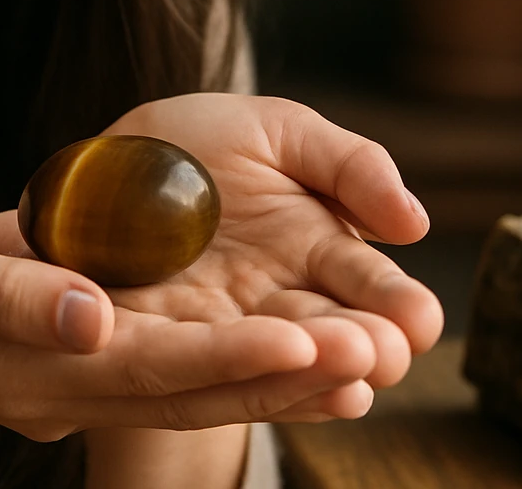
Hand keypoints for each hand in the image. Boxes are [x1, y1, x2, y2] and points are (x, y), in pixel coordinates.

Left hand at [0, 94, 443, 421]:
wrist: (102, 160)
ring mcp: (226, 330)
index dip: (396, 304)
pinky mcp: (163, 345)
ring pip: (280, 363)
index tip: (419, 320)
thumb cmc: (200, 141)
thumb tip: (416, 224)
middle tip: (384, 352)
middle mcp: (283, 300)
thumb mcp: (279, 132)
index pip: (370, 285)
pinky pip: (204, 373)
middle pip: (334, 333)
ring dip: (313, 373)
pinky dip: (241, 384)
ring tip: (343, 374)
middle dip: (364, 347)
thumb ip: (351, 166)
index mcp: (320, 247)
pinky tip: (278, 390)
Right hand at [0, 189, 377, 441]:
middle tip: (373, 354)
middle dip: (284, 379)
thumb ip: (7, 292)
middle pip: (191, 394)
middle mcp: (69, 388)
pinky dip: (242, 369)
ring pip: (195, 394)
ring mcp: (80, 385)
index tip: (304, 343)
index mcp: (33, 365)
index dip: (229, 360)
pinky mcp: (89, 365)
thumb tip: (93, 316)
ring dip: (280, 383)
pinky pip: (179, 374)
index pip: (148, 368)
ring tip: (366, 362)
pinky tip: (301, 354)